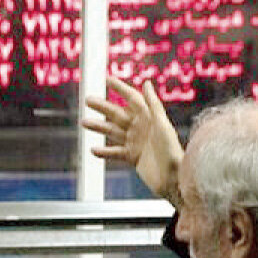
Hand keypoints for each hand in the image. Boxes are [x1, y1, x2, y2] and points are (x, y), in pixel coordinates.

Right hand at [82, 77, 183, 204]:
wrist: (173, 179)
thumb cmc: (171, 151)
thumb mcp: (162, 125)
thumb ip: (153, 105)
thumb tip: (146, 83)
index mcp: (149, 118)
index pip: (132, 99)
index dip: (120, 88)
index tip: (107, 78)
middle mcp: (141, 128)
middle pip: (118, 114)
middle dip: (103, 107)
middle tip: (87, 100)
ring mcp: (136, 142)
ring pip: (113, 132)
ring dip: (99, 127)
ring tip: (84, 122)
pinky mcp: (132, 157)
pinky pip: (115, 153)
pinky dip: (104, 152)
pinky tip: (92, 150)